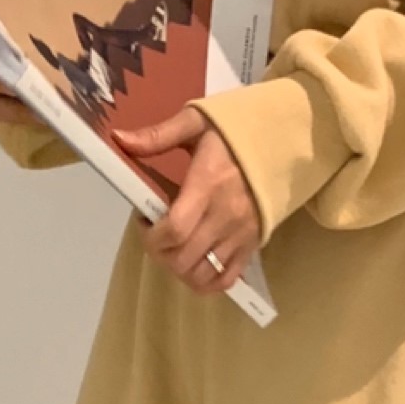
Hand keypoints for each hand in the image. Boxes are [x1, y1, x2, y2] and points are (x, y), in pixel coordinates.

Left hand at [112, 108, 261, 295]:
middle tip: (155, 234)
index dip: (151, 236)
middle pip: (183, 259)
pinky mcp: (252, 245)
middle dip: (158, 253)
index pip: (175, 229)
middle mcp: (226, 215)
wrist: (286, 141)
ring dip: (178, 269)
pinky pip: (226, 279)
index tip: (144, 219)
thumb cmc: (237, 131)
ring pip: (201, 274)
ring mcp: (241, 234)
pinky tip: (195, 263)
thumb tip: (118, 140)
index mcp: (209, 184)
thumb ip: (157, 136)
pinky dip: (205, 281)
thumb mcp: (196, 122)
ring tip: (173, 248)